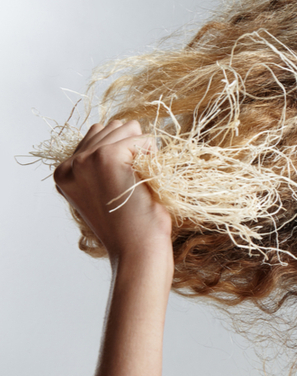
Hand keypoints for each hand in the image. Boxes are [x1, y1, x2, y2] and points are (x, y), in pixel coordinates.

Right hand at [54, 120, 172, 259]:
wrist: (137, 250)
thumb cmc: (131, 225)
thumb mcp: (105, 191)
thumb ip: (99, 163)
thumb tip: (117, 125)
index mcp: (64, 172)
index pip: (97, 135)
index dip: (123, 153)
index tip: (123, 184)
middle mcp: (69, 164)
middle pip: (112, 127)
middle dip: (133, 147)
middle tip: (133, 183)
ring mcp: (85, 159)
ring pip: (127, 128)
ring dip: (143, 150)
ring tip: (138, 182)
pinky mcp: (106, 157)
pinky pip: (142, 139)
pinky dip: (152, 155)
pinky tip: (145, 180)